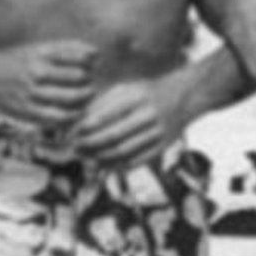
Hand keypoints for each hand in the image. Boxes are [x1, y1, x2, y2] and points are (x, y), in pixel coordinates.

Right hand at [0, 39, 96, 125]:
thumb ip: (66, 49)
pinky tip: (76, 112)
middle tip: (89, 83)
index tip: (90, 66)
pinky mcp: (27, 111)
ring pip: (70, 98)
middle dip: (89, 81)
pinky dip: (72, 116)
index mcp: (40, 53)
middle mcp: (36, 72)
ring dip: (84, 98)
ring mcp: (32, 93)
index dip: (90, 63)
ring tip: (86, 96)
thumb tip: (96, 53)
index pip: (78, 57)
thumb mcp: (37, 48)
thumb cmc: (17, 61)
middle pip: (78, 77)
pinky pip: (58, 117)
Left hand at [72, 77, 186, 168]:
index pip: (105, 115)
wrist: (184, 97)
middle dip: (90, 145)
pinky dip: (118, 166)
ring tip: (87, 159)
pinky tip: (105, 166)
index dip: (85, 127)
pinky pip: (137, 160)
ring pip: (124, 151)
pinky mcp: (163, 146)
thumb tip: (77, 123)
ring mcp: (157, 132)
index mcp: (136, 97)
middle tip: (75, 149)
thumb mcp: (126, 89)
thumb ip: (103, 103)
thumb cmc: (146, 92)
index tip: (71, 134)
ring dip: (101, 158)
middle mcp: (148, 115)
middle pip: (113, 136)